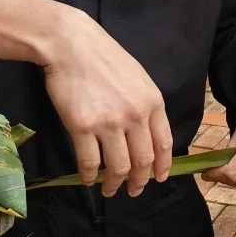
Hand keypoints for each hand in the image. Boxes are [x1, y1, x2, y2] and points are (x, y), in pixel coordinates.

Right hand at [45, 13, 171, 197]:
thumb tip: (148, 135)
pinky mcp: (82, 128)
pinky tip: (88, 180)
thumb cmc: (105, 59)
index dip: (162, 166)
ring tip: (110, 190)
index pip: (163, 144)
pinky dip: (90, 176)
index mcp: (153, 103)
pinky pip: (90, 162)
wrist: (72, 46)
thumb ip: (146, 106)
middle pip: (142, 160)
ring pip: (118, 167)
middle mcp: (135, 116)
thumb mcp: (139, 78)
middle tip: (134, 191)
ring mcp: (109, 123)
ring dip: (115, 184)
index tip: (159, 178)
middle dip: (139, 181)